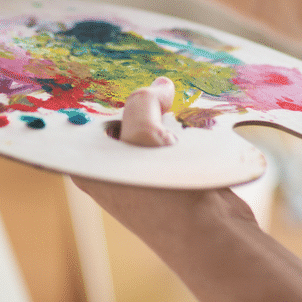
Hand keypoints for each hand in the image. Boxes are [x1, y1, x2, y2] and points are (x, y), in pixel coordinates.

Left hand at [71, 78, 301, 301]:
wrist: (213, 237)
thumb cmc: (166, 194)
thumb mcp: (145, 137)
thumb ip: (143, 103)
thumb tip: (160, 86)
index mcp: (88, 164)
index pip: (88, 117)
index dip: (102, 92)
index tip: (108, 64)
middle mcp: (107, 170)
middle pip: (122, 117)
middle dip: (142, 102)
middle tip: (160, 88)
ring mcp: (138, 173)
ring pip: (150, 125)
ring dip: (165, 115)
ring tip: (175, 108)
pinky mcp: (168, 175)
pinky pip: (170, 139)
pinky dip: (182, 130)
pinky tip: (192, 129)